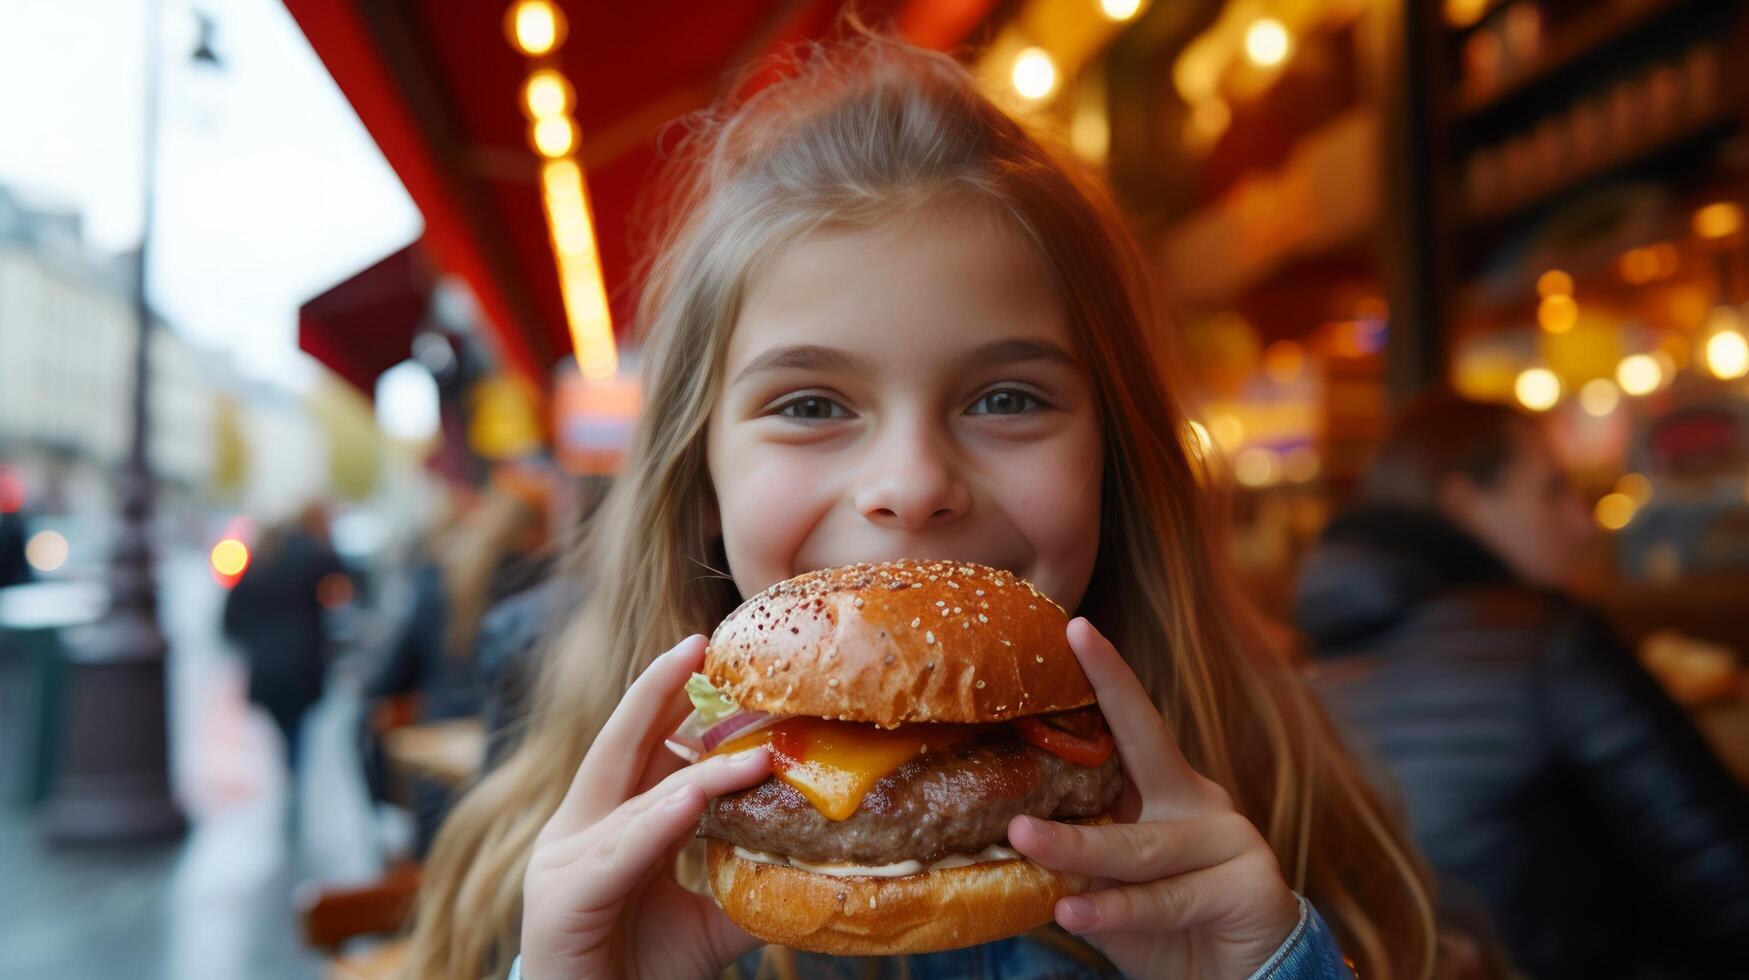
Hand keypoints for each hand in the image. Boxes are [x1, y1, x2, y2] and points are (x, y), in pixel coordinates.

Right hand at [520, 635, 772, 979]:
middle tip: (701, 645)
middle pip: (620, 745)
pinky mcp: (563, 899)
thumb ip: (749, 883)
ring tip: (754, 750)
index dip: (673, 702)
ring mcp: (564, 861)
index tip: (712, 659)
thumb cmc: (642, 971)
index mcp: (607, 823)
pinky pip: (619, 854)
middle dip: (659, 691)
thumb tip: (819, 860)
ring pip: (637, 802)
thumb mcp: (709, 920)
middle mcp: (579, 830)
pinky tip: (692, 800)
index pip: (641, 748)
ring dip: (698, 773)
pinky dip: (657, 824)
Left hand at [1008, 618, 1300, 978]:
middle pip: (1135, 769)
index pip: (1132, 726)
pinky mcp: (1251, 885)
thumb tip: (993, 842)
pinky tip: (1074, 913)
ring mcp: (1231, 839)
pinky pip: (1166, 898)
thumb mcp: (1109, 887)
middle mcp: (1198, 802)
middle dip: (1077, 746)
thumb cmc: (1165, 927)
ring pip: (1140, 846)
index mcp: (1165, 789)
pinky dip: (1116, 909)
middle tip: (1019, 744)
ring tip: (1027, 844)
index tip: (1075, 628)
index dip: (1108, 676)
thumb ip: (1071, 862)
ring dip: (1079, 849)